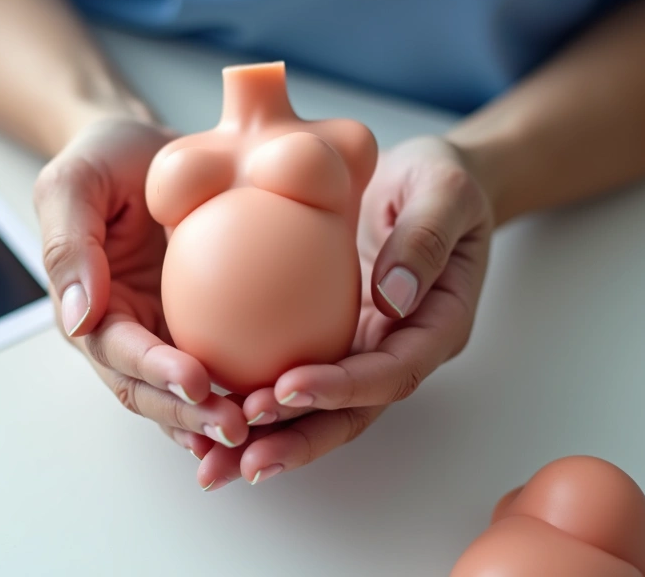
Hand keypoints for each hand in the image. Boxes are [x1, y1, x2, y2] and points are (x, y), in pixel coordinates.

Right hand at [33, 117, 250, 459]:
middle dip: (190, 415)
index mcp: (90, 309)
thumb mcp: (73, 184)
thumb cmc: (106, 158)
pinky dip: (247, 389)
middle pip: (152, 391)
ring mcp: (167, 335)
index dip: (155, 373)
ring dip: (219, 418)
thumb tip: (77, 320)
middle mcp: (127, 334)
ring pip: (188, 394)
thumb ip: (68, 246)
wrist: (149, 149)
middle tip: (238, 425)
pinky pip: (227, 365)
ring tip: (264, 429)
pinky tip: (284, 403)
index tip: (196, 380)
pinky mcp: (207, 328)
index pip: (119, 353)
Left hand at [195, 136, 494, 489]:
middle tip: (244, 458)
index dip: (343, 390)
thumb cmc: (441, 180)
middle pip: (350, 413)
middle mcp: (395, 351)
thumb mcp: (445, 190)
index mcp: (435, 327)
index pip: (391, 373)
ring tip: (213, 464)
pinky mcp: (324, 335)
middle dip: (298, 440)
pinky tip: (199, 402)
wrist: (424, 180)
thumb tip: (392, 296)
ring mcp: (358, 348)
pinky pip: (285, 368)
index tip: (288, 388)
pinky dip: (247, 394)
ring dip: (266, 439)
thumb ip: (424, 238)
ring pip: (314, 408)